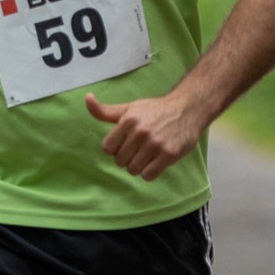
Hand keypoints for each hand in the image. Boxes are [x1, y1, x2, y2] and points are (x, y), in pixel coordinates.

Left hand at [86, 91, 203, 180]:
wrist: (187, 109)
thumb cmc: (155, 110)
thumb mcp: (129, 108)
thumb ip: (105, 110)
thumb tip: (87, 98)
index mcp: (128, 120)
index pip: (107, 148)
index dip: (115, 148)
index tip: (124, 143)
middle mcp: (140, 132)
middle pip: (119, 161)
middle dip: (126, 157)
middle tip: (137, 149)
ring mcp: (155, 145)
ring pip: (133, 170)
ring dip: (137, 166)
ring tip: (146, 155)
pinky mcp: (169, 155)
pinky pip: (148, 176)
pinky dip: (149, 172)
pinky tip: (155, 162)